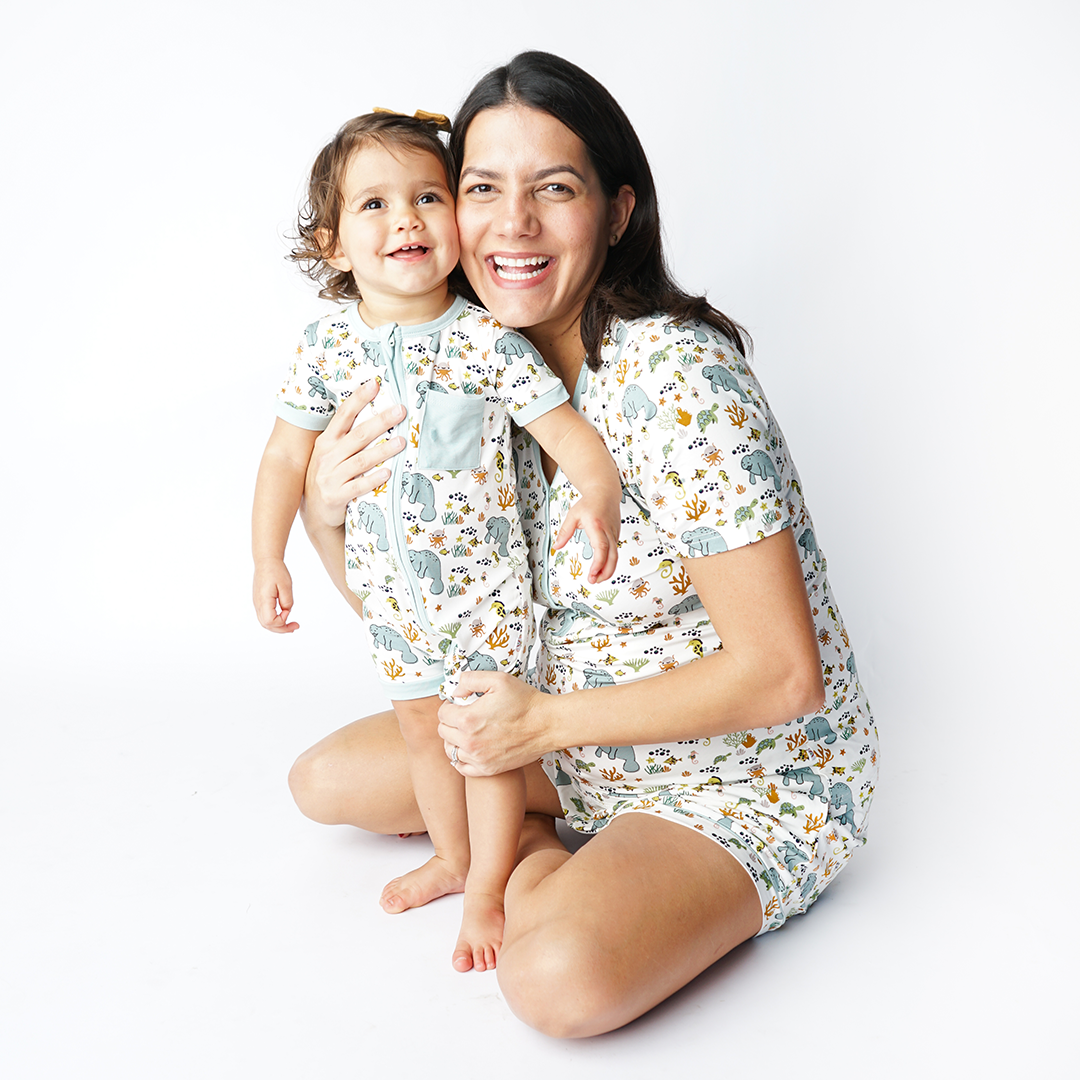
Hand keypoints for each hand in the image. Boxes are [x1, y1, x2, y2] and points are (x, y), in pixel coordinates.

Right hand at [253, 558, 299, 632]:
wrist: (266, 561)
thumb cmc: (276, 571)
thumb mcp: (286, 585)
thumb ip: (287, 601)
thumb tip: (286, 612)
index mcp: (264, 600)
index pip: (270, 621)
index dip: (281, 621)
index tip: (288, 610)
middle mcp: (258, 604)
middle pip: (267, 625)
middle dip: (282, 629)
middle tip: (296, 626)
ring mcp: (257, 603)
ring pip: (265, 622)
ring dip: (278, 626)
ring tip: (291, 626)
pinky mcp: (259, 602)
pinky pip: (265, 616)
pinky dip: (274, 620)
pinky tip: (284, 617)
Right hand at [304, 380, 406, 528]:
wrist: (316, 514)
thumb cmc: (329, 477)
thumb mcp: (331, 454)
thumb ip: (347, 437)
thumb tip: (375, 413)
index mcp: (326, 441)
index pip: (343, 415)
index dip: (358, 399)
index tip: (375, 385)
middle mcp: (327, 456)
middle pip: (358, 435)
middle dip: (381, 421)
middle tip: (401, 411)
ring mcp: (330, 476)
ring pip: (361, 460)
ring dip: (383, 450)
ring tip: (402, 442)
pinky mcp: (336, 496)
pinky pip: (358, 486)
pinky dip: (373, 479)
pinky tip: (388, 473)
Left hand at [437, 671, 551, 776]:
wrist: (547, 724)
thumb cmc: (525, 701)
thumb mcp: (498, 679)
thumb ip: (470, 679)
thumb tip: (456, 691)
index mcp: (468, 719)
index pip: (442, 714)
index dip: (450, 705)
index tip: (461, 703)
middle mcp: (470, 742)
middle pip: (444, 732)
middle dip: (451, 721)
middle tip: (465, 715)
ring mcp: (479, 758)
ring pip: (450, 750)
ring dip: (454, 740)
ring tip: (467, 731)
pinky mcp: (489, 769)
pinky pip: (462, 767)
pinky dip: (462, 758)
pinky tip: (471, 748)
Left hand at [552, 491, 619, 582]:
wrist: (605, 492)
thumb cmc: (589, 503)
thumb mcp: (573, 515)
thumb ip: (564, 532)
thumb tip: (556, 546)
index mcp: (597, 525)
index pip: (601, 548)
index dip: (599, 563)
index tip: (592, 574)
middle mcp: (608, 531)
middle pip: (612, 556)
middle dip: (605, 571)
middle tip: (594, 581)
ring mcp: (614, 533)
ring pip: (615, 556)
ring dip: (608, 569)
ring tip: (597, 579)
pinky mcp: (616, 535)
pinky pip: (615, 551)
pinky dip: (610, 562)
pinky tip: (602, 569)